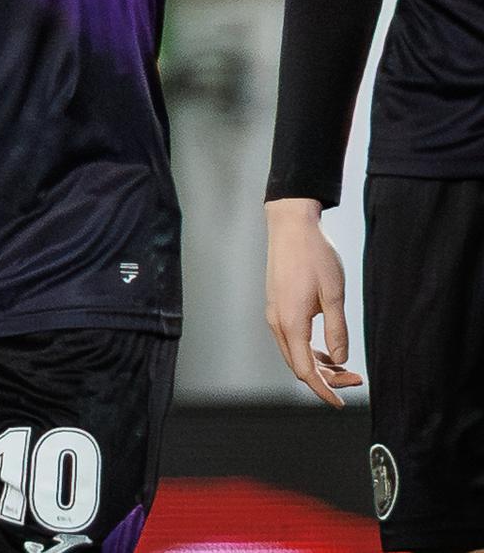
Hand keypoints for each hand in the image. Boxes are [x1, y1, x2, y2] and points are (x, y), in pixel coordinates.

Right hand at [264, 198, 363, 406]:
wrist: (291, 227)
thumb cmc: (314, 256)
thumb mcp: (334, 294)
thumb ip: (338, 330)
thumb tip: (341, 359)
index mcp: (290, 322)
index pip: (305, 370)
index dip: (323, 390)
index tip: (340, 403)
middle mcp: (277, 322)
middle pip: (298, 365)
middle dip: (326, 379)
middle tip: (356, 380)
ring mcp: (274, 314)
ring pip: (293, 353)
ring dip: (318, 365)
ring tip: (345, 368)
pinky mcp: (277, 306)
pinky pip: (291, 339)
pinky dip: (310, 351)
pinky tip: (328, 350)